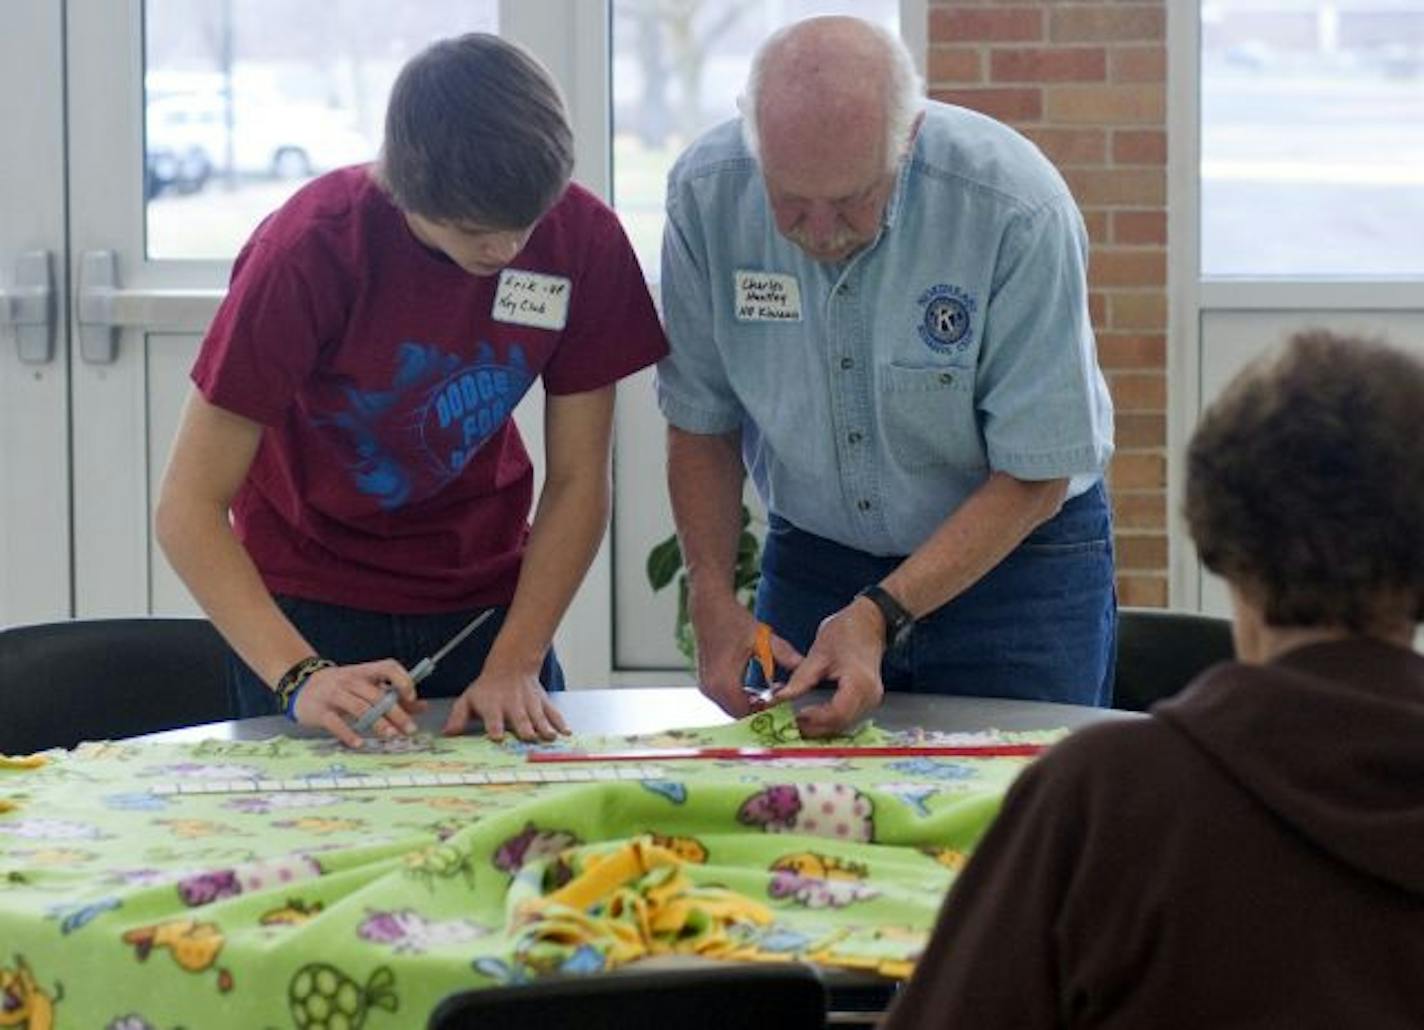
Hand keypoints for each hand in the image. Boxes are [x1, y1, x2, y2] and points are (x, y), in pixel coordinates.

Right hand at [293, 660, 424, 747]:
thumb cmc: (342, 688)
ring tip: (392, 736)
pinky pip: (336, 723)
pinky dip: (348, 734)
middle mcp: (350, 680)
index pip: (387, 666)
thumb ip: (392, 696)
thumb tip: (422, 707)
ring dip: (378, 723)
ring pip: (360, 708)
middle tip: (410, 729)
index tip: (412, 697)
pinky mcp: (320, 711)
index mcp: (364, 672)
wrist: (301, 685)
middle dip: (396, 713)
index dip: (402, 679)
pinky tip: (359, 744)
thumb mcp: (365, 687)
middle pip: (377, 694)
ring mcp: (334, 694)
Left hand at [442, 666, 569, 741]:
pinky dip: (560, 722)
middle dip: (524, 727)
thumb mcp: (468, 699)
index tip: (498, 736)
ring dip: (544, 726)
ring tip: (550, 736)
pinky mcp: (543, 703)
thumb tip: (447, 734)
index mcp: (493, 706)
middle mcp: (513, 705)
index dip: (495, 726)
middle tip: (528, 737)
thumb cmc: (487, 689)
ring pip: (538, 716)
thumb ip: (458, 717)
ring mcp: (530, 704)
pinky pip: (553, 712)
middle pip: (519, 718)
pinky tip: (565, 732)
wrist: (511, 667)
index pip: (493, 717)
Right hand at [690, 591, 802, 717]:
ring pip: (732, 707)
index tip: (781, 703)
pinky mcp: (707, 682)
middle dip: (759, 709)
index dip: (765, 712)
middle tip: (778, 698)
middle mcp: (711, 689)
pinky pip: (726, 699)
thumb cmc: (734, 621)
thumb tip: (805, 667)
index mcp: (724, 682)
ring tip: (769, 690)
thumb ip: (785, 655)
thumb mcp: (763, 639)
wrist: (709, 608)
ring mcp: (706, 686)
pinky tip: (755, 687)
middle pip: (738, 714)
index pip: (745, 713)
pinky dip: (741, 697)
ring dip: (750, 703)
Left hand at [773, 597, 885, 736]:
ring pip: (844, 724)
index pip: (836, 714)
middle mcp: (869, 696)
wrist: (870, 621)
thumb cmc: (847, 632)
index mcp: (858, 683)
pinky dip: (830, 719)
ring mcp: (871, 699)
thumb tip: (779, 698)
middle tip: (791, 723)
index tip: (794, 717)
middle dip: (815, 727)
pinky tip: (814, 715)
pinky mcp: (867, 699)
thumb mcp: (818, 654)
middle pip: (841, 723)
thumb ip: (800, 680)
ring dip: (822, 725)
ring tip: (799, 720)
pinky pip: (848, 716)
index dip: (814, 720)